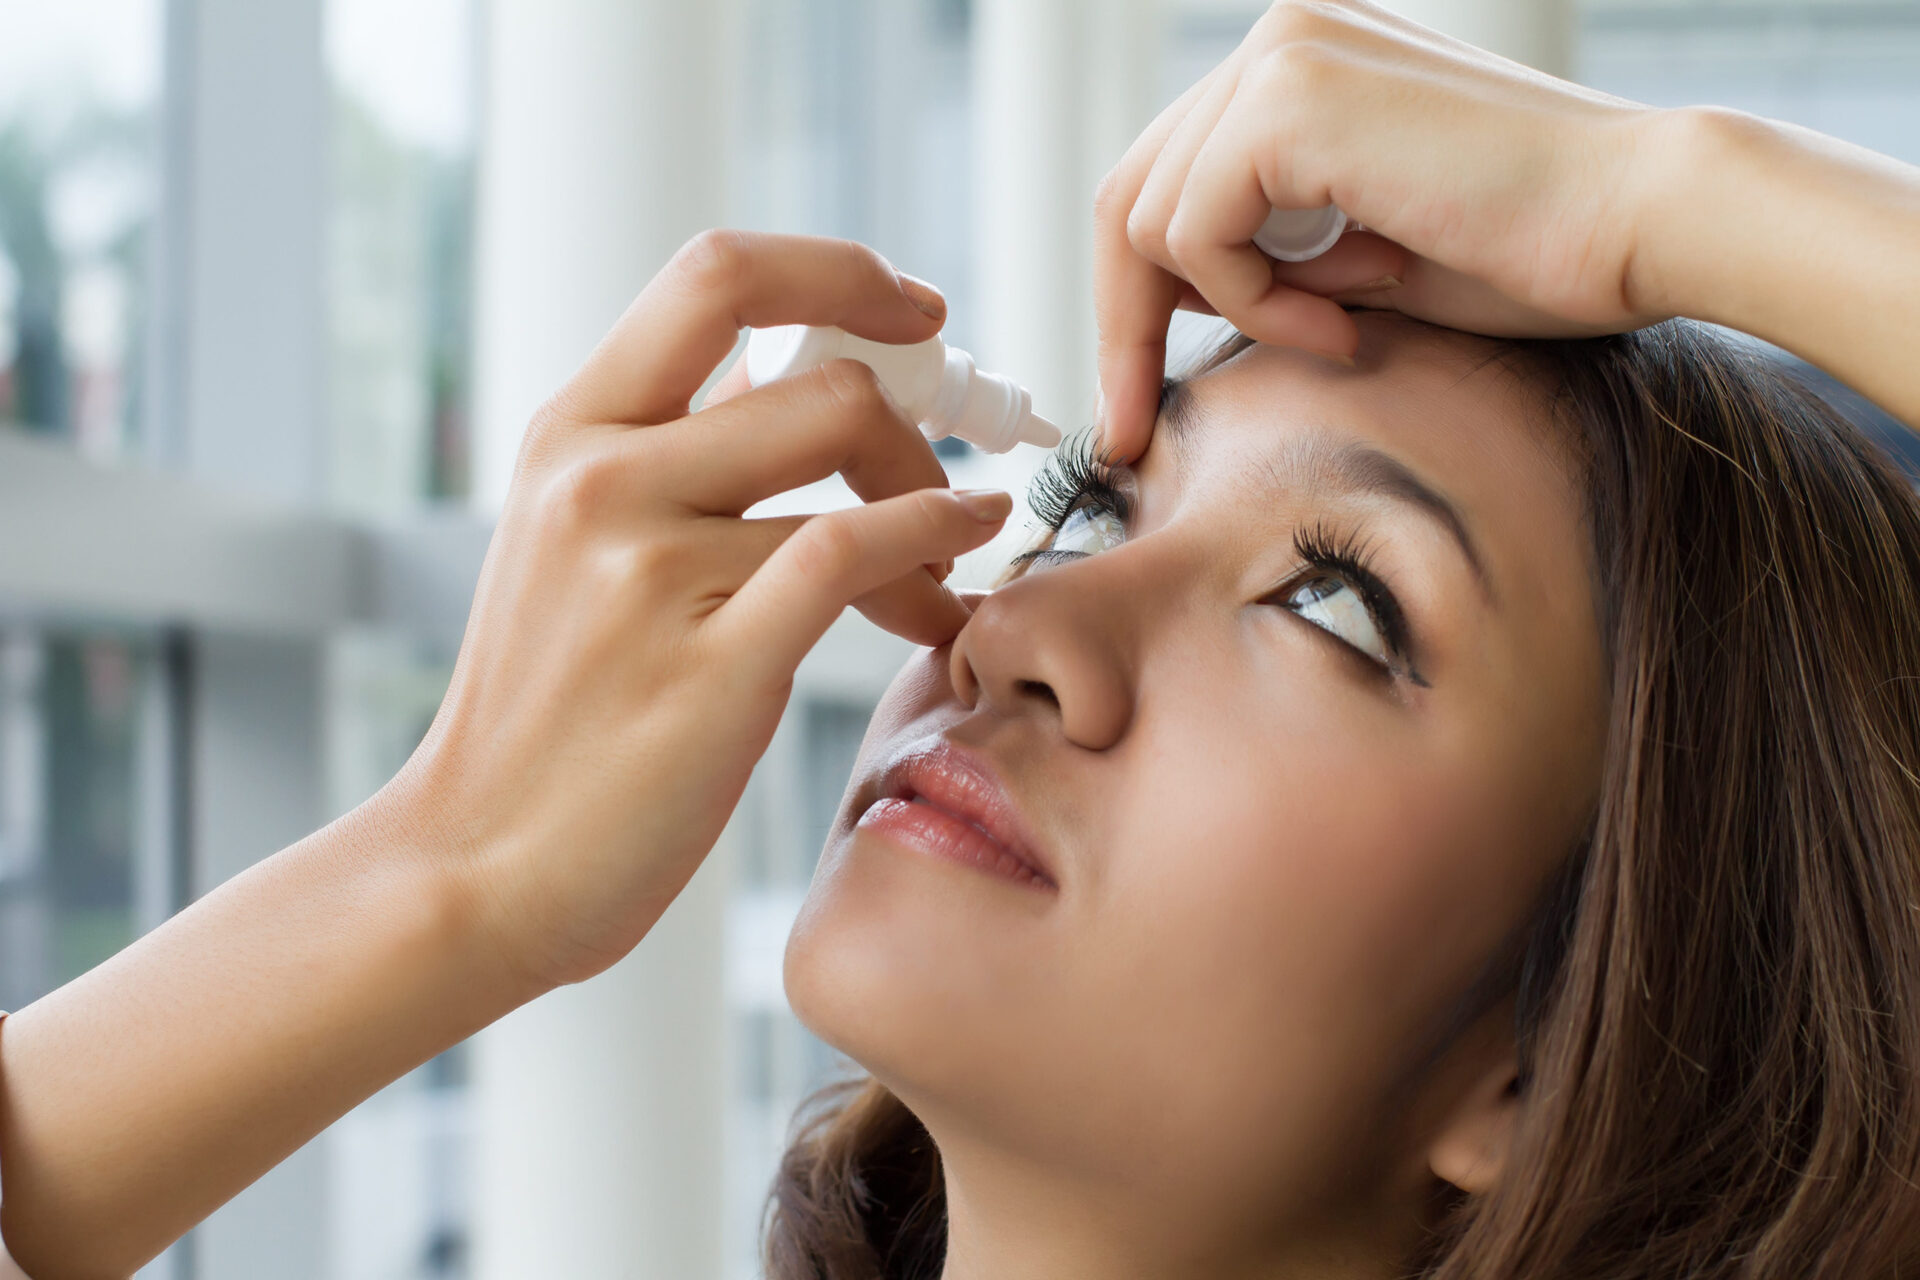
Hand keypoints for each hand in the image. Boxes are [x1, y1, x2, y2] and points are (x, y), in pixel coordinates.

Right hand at [397, 231, 1012, 989]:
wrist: (474, 867)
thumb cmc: (546, 717)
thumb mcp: (575, 547)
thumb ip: (677, 455)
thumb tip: (796, 375)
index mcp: (569, 434)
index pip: (718, 275)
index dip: (839, 272)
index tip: (914, 311)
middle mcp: (600, 479)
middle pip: (820, 376)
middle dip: (914, 416)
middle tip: (944, 472)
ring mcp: (650, 570)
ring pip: (852, 468)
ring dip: (934, 508)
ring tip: (946, 569)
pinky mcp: (712, 664)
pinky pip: (857, 553)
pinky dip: (936, 542)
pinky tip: (956, 570)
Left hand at [1096, 0, 1673, 459]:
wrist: (1642, 221)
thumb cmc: (1529, 252)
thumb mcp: (1357, 261)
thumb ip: (1262, 257)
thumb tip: (1165, 296)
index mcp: (1297, 67)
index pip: (1162, 183)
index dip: (1132, 302)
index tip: (1130, 406)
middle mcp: (1278, 40)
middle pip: (1127, 197)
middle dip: (1124, 327)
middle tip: (1132, 430)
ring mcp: (1279, 54)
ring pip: (1147, 220)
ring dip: (1233, 310)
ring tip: (1344, 329)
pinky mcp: (1288, 94)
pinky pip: (1195, 232)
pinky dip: (1256, 302)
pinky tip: (1350, 317)